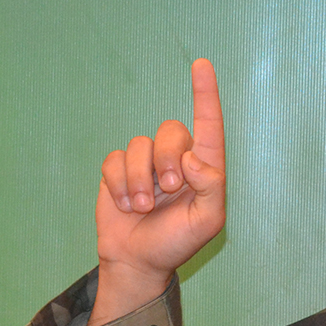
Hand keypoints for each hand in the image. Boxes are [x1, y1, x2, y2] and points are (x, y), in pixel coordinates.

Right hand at [88, 58, 226, 325]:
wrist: (138, 261)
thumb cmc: (178, 241)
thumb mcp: (207, 222)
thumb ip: (210, 187)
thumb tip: (194, 157)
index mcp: (204, 167)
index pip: (209, 124)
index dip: (205, 93)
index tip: (202, 64)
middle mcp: (177, 158)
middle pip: (171, 131)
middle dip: (166, 160)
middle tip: (167, 191)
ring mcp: (147, 162)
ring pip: (139, 145)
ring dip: (138, 179)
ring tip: (141, 208)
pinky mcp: (118, 169)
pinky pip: (114, 158)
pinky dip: (118, 183)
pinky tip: (124, 205)